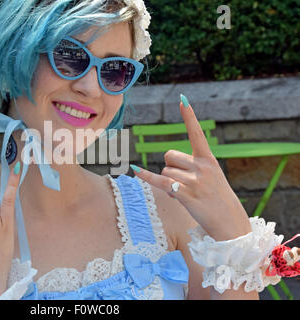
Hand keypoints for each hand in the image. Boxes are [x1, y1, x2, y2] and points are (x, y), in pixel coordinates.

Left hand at [131, 95, 251, 240]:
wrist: (231, 226)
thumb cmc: (219, 202)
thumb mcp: (212, 179)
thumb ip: (193, 169)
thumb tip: (167, 168)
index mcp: (209, 160)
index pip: (197, 134)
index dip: (189, 117)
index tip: (182, 99)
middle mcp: (202, 167)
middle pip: (169, 156)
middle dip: (170, 168)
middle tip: (184, 184)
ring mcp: (195, 181)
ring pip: (165, 172)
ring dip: (169, 185)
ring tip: (187, 196)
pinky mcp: (187, 194)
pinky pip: (161, 182)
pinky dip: (147, 177)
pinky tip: (135, 170)